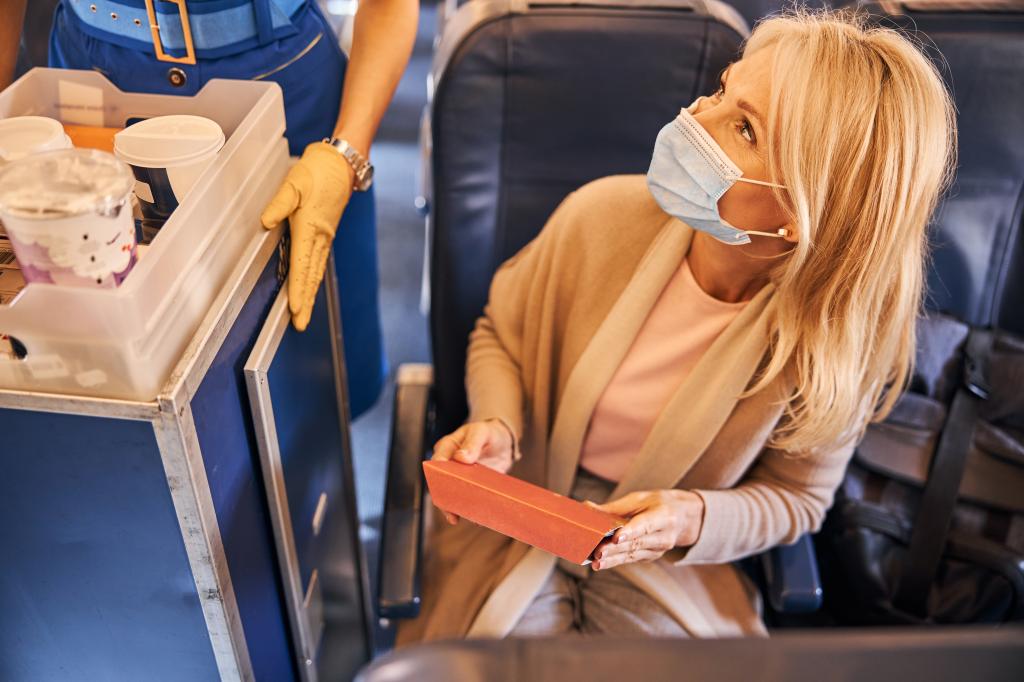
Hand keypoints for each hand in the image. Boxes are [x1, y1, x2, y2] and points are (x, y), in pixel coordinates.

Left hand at [261, 142, 354, 330]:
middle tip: (300, 324)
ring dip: (310, 294)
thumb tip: (266, 221)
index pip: (302, 264)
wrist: (341, 164)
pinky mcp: (326, 234)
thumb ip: (279, 203)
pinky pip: (319, 263)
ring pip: (316, 272)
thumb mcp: (294, 182)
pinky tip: (310, 289)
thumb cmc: (317, 171)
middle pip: (311, 275)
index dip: (298, 288)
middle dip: (306, 301)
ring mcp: (325, 237)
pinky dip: (314, 279)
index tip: (295, 307)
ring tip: (304, 315)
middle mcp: (320, 237)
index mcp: (311, 227)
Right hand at [430, 419, 515, 524]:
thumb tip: (461, 457)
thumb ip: (473, 443)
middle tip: (449, 510)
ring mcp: (460, 477)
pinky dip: (469, 510)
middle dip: (443, 497)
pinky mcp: (471, 487)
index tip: (441, 482)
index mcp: (447, 448)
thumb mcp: (482, 432)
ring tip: (458, 518)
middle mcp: (450, 465)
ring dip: (454, 507)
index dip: (437, 472)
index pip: (437, 460)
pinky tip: (475, 519)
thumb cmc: (489, 433)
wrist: (504, 443)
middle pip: (440, 482)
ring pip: (451, 494)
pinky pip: (467, 500)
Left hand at [585, 490, 704, 570]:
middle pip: (636, 544)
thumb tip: (586, 508)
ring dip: (613, 560)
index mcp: (664, 516)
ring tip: (596, 563)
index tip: (617, 537)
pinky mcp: (651, 557)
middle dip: (616, 549)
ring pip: (633, 555)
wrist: (684, 518)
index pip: (645, 525)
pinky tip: (601, 563)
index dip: (631, 532)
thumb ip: (614, 507)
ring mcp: (658, 550)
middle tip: (598, 553)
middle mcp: (664, 536)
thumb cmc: (658, 503)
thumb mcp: (640, 499)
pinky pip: (631, 559)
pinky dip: (616, 561)